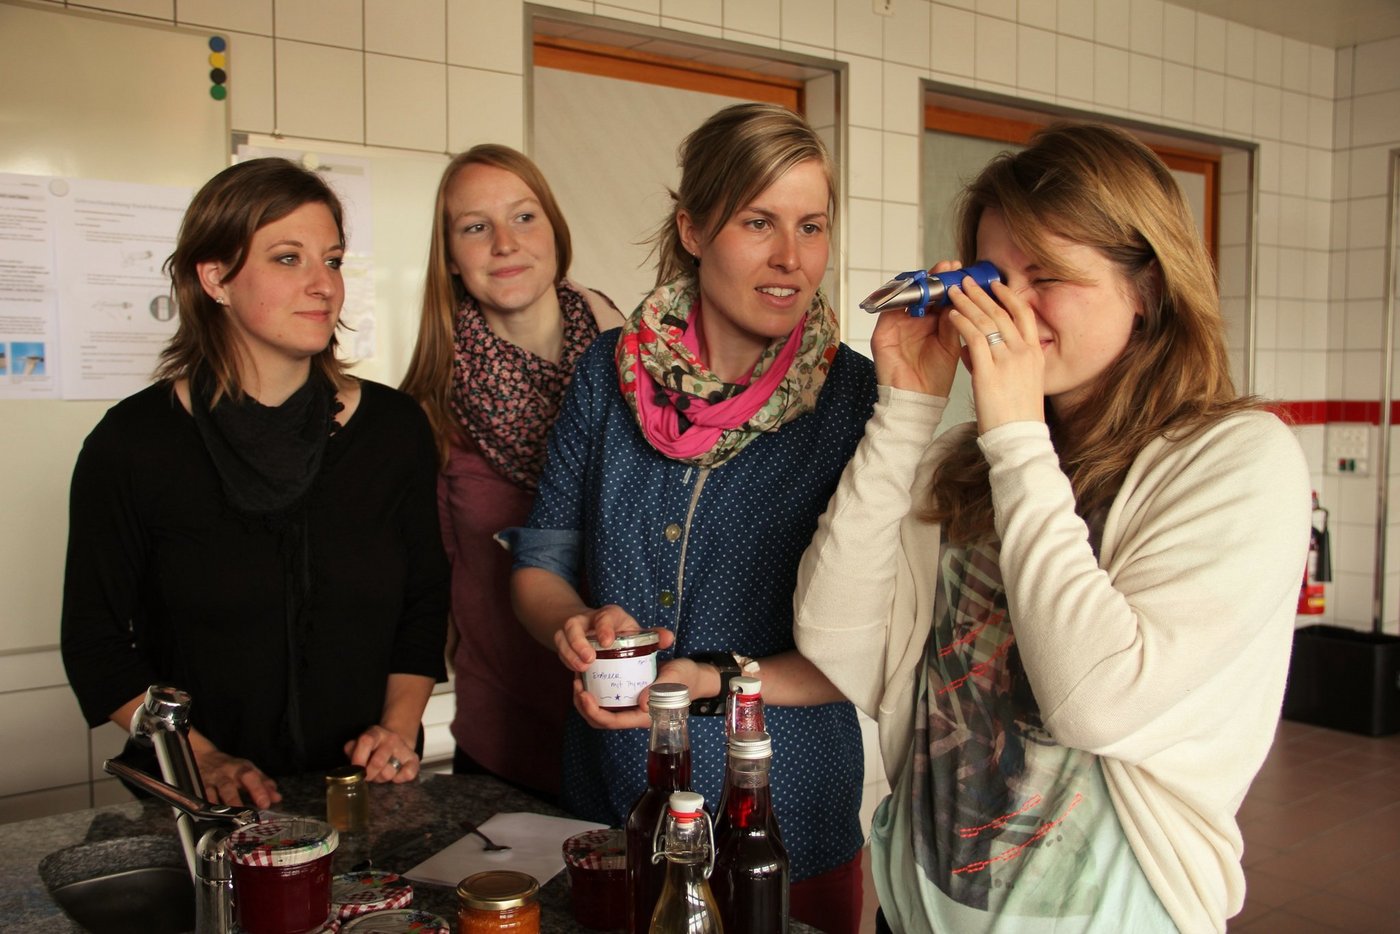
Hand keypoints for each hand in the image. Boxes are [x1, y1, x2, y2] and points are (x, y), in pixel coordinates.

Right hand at [197, 748, 280, 808]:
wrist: (205, 757)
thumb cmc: (232, 767)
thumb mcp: (249, 771)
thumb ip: (264, 784)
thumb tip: (277, 798)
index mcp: (242, 769)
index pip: (252, 777)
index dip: (259, 790)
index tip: (265, 804)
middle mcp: (227, 773)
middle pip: (231, 785)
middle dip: (238, 799)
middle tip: (246, 813)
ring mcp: (213, 780)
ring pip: (216, 792)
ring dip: (224, 804)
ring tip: (231, 817)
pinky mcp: (200, 786)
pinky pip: (203, 795)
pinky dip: (206, 804)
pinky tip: (211, 813)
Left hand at [345, 725, 418, 783]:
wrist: (395, 741)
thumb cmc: (373, 748)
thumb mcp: (360, 744)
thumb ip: (352, 749)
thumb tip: (351, 758)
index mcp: (375, 733)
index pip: (366, 741)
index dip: (358, 758)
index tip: (356, 770)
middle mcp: (391, 739)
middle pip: (378, 762)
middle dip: (369, 775)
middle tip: (367, 776)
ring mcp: (404, 748)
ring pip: (389, 772)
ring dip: (381, 778)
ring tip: (380, 773)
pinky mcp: (414, 759)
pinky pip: (408, 774)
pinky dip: (399, 779)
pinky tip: (395, 776)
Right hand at [553, 604, 674, 672]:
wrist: (595, 629)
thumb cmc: (620, 632)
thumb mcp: (635, 631)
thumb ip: (653, 636)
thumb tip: (668, 639)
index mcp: (608, 615)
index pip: (604, 616)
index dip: (604, 628)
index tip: (607, 642)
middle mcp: (586, 619)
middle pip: (574, 625)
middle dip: (579, 642)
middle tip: (589, 660)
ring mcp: (572, 631)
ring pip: (562, 637)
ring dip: (569, 654)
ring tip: (581, 670)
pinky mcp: (563, 642)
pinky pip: (559, 650)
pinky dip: (566, 660)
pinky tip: (576, 675)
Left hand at [571, 655, 700, 729]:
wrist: (691, 675)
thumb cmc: (685, 678)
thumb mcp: (675, 679)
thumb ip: (660, 690)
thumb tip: (642, 704)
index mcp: (643, 716)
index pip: (613, 721)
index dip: (594, 712)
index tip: (584, 694)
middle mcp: (633, 714)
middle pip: (600, 720)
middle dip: (583, 706)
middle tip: (577, 683)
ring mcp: (629, 707)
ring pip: (599, 711)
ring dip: (584, 699)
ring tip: (578, 678)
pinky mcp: (627, 697)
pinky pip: (605, 699)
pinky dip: (594, 690)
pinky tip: (589, 674)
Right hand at [870, 260, 964, 395]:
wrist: (918, 401)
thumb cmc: (935, 378)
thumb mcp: (951, 344)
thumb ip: (954, 321)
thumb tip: (962, 295)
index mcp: (931, 325)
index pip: (938, 297)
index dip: (948, 283)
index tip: (960, 271)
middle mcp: (913, 322)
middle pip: (921, 292)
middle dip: (935, 277)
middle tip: (949, 267)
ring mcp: (897, 326)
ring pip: (904, 296)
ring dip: (918, 283)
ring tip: (934, 275)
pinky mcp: (883, 334)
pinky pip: (887, 309)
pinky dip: (898, 297)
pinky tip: (913, 289)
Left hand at [944, 275, 1045, 431]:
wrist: (1018, 438)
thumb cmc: (1017, 415)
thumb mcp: (1021, 382)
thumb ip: (1002, 362)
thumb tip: (974, 350)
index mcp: (1035, 354)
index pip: (1024, 315)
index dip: (1009, 297)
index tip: (997, 285)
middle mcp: (1024, 352)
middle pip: (1002, 313)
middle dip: (982, 294)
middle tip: (967, 281)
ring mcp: (1008, 361)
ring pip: (986, 321)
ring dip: (968, 303)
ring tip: (954, 293)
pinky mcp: (989, 372)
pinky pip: (974, 338)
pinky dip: (962, 323)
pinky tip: (951, 316)